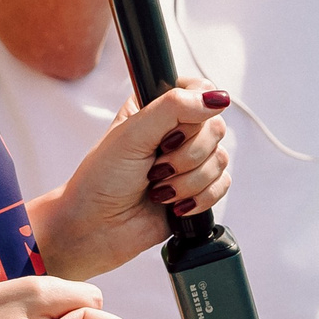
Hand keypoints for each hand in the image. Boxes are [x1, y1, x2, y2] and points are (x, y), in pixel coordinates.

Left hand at [29, 83, 232, 281]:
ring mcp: (188, 161)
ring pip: (220, 159)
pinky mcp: (197, 189)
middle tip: (155, 166)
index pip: (201, 91)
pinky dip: (199, 198)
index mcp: (157, 107)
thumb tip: (215, 99)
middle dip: (185, 156)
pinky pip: (222, 185)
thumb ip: (173, 107)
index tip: (170, 134)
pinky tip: (173, 204)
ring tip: (158, 188)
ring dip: (187, 181)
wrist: (96, 228)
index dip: (194, 113)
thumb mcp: (132, 133)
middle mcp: (176, 131)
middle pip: (216, 128)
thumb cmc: (101, 179)